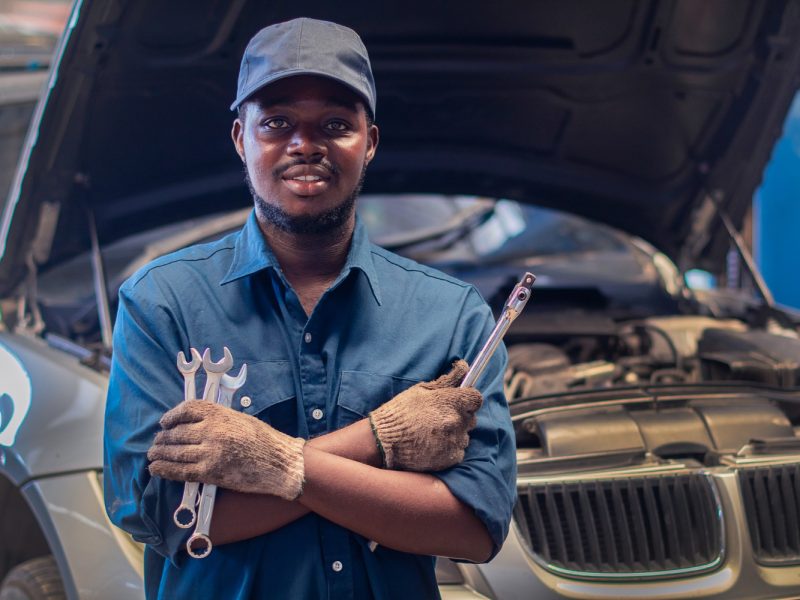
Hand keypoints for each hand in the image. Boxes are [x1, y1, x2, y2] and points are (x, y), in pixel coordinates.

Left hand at [147, 401, 304, 499]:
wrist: (278, 462)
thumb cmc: (263, 440)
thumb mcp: (240, 419)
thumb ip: (217, 419)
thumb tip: (192, 424)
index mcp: (219, 414)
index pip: (187, 409)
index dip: (171, 416)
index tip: (164, 422)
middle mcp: (211, 431)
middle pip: (177, 433)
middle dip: (163, 438)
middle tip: (156, 442)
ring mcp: (209, 452)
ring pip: (175, 452)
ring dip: (160, 454)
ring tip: (153, 455)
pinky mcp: (210, 472)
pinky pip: (180, 471)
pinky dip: (165, 470)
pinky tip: (156, 469)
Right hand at [369, 360, 481, 471]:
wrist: (384, 441)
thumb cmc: (401, 411)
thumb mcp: (422, 390)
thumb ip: (448, 379)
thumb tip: (464, 366)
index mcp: (452, 402)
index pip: (476, 398)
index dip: (468, 399)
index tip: (459, 401)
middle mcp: (457, 421)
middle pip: (471, 417)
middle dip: (460, 416)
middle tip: (441, 417)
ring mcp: (456, 441)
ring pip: (465, 435)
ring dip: (455, 433)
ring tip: (434, 433)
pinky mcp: (452, 458)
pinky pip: (459, 450)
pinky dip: (450, 448)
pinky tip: (434, 444)